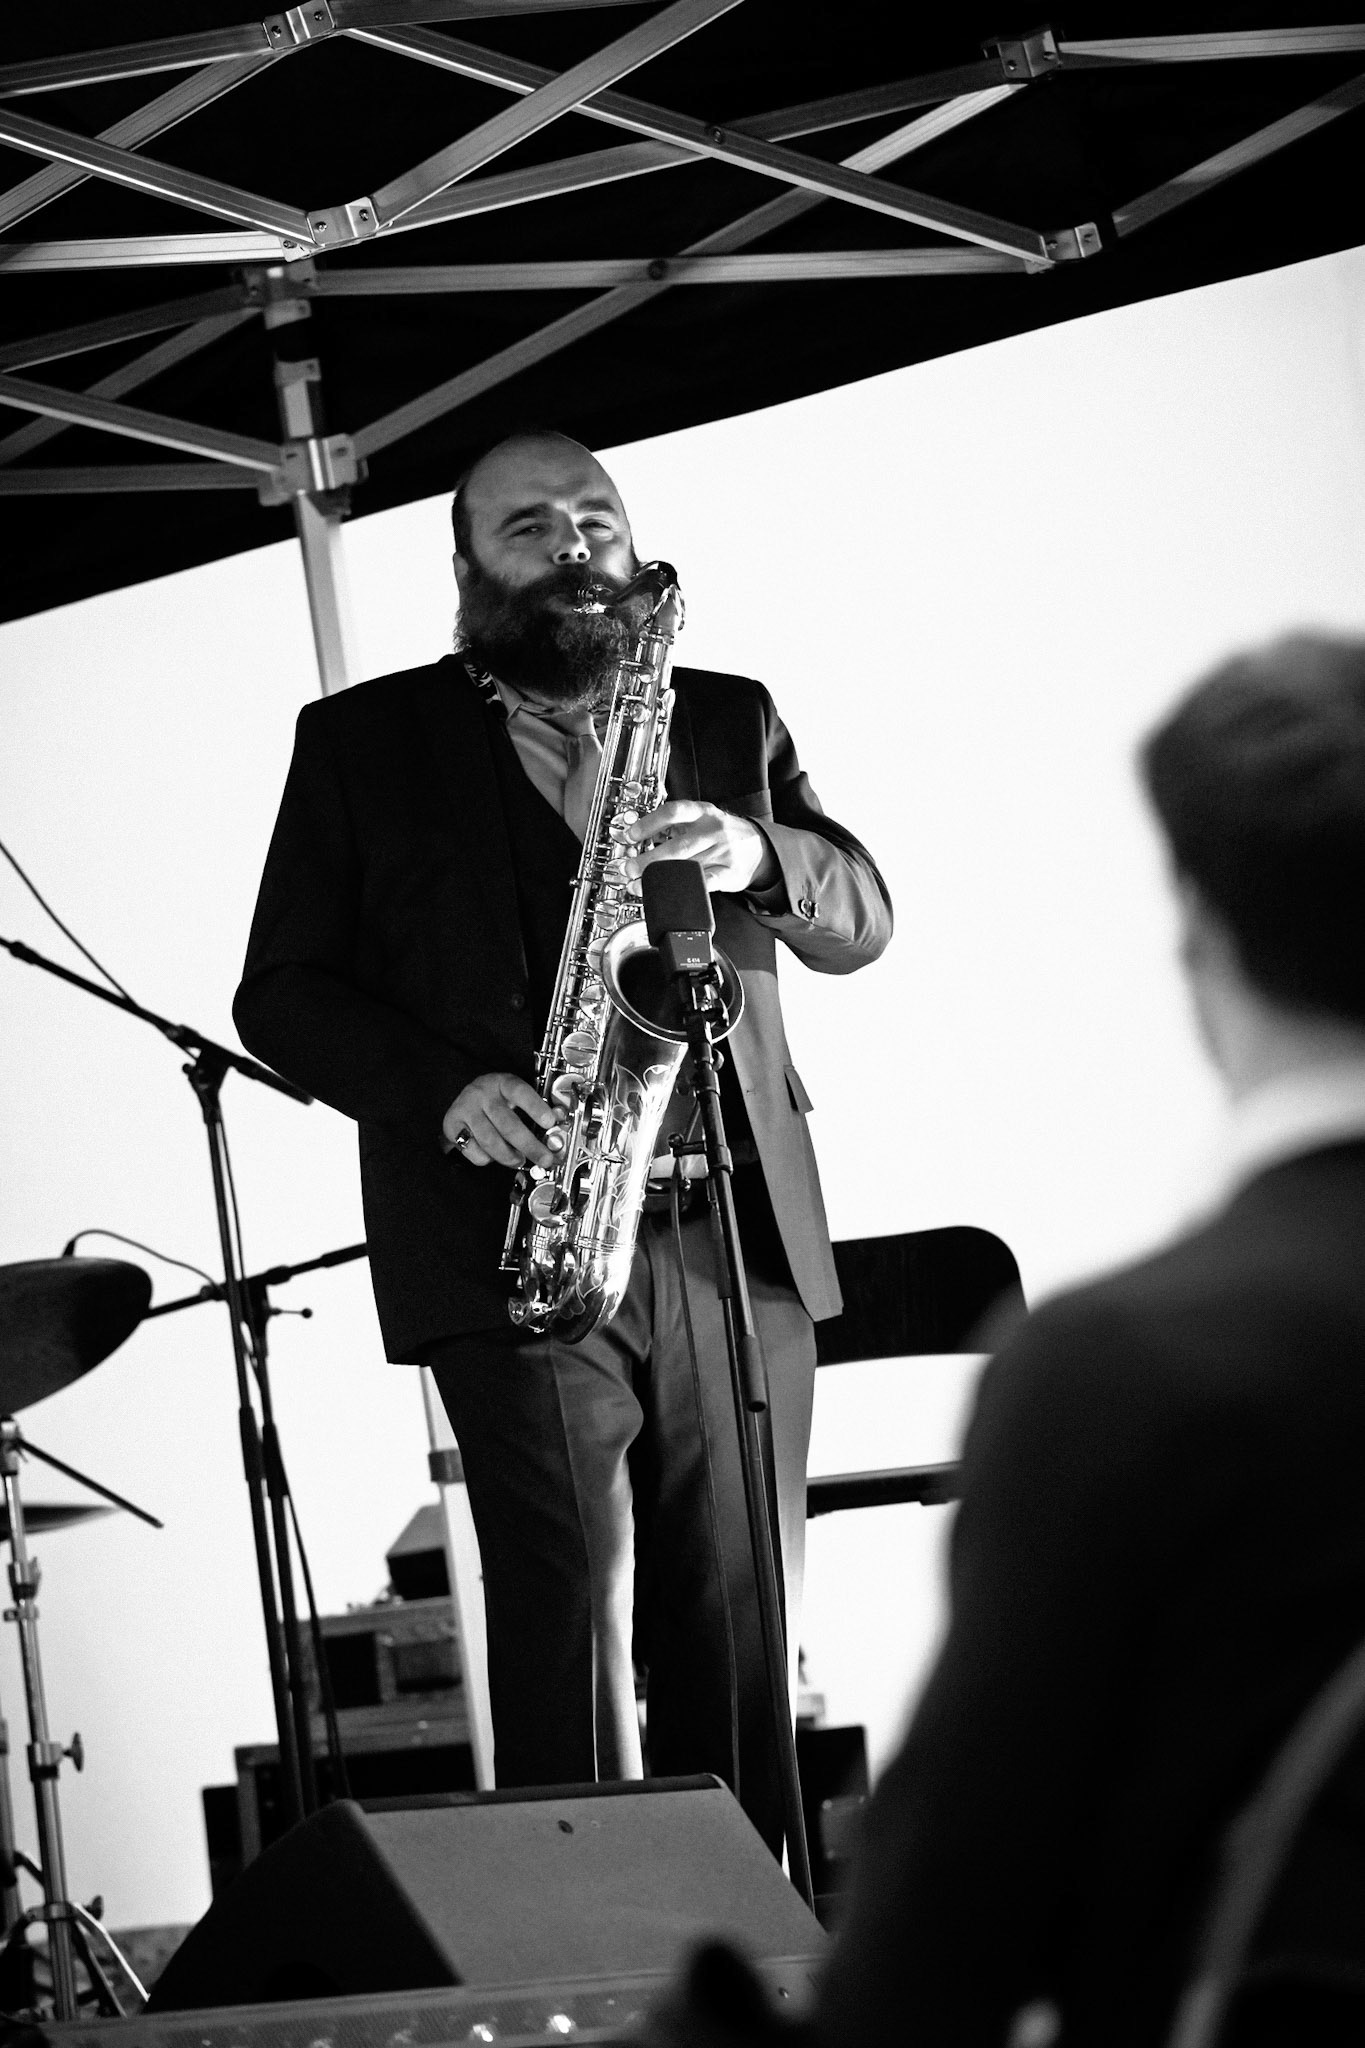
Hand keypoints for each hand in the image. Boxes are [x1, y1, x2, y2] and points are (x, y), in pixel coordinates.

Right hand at [443, 1073, 565, 1168]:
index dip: (535, 1107)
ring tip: (518, 1160)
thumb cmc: (496, 1101)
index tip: (550, 1122)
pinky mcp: (452, 1126)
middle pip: (507, 1124)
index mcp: (502, 1083)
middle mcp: (482, 1094)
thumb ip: (533, 1111)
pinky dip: (487, 1158)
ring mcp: (466, 1110)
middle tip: (544, 1159)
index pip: (519, 1092)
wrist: (463, 1100)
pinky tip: (492, 1153)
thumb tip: (555, 1130)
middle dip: (529, 1146)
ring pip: (490, 1141)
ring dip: (509, 1156)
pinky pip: (474, 1151)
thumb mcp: (514, 1097)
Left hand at [621, 800, 777, 893]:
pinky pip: (706, 883)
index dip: (649, 823)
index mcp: (703, 812)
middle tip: (629, 868)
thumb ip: (675, 826)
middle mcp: (713, 830)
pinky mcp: (730, 873)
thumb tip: (638, 838)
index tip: (631, 835)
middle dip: (649, 860)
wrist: (759, 846)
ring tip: (639, 884)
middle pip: (677, 846)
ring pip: (688, 867)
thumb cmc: (722, 834)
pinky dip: (686, 888)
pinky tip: (669, 892)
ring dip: (660, 878)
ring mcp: (723, 852)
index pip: (673, 813)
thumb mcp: (702, 819)